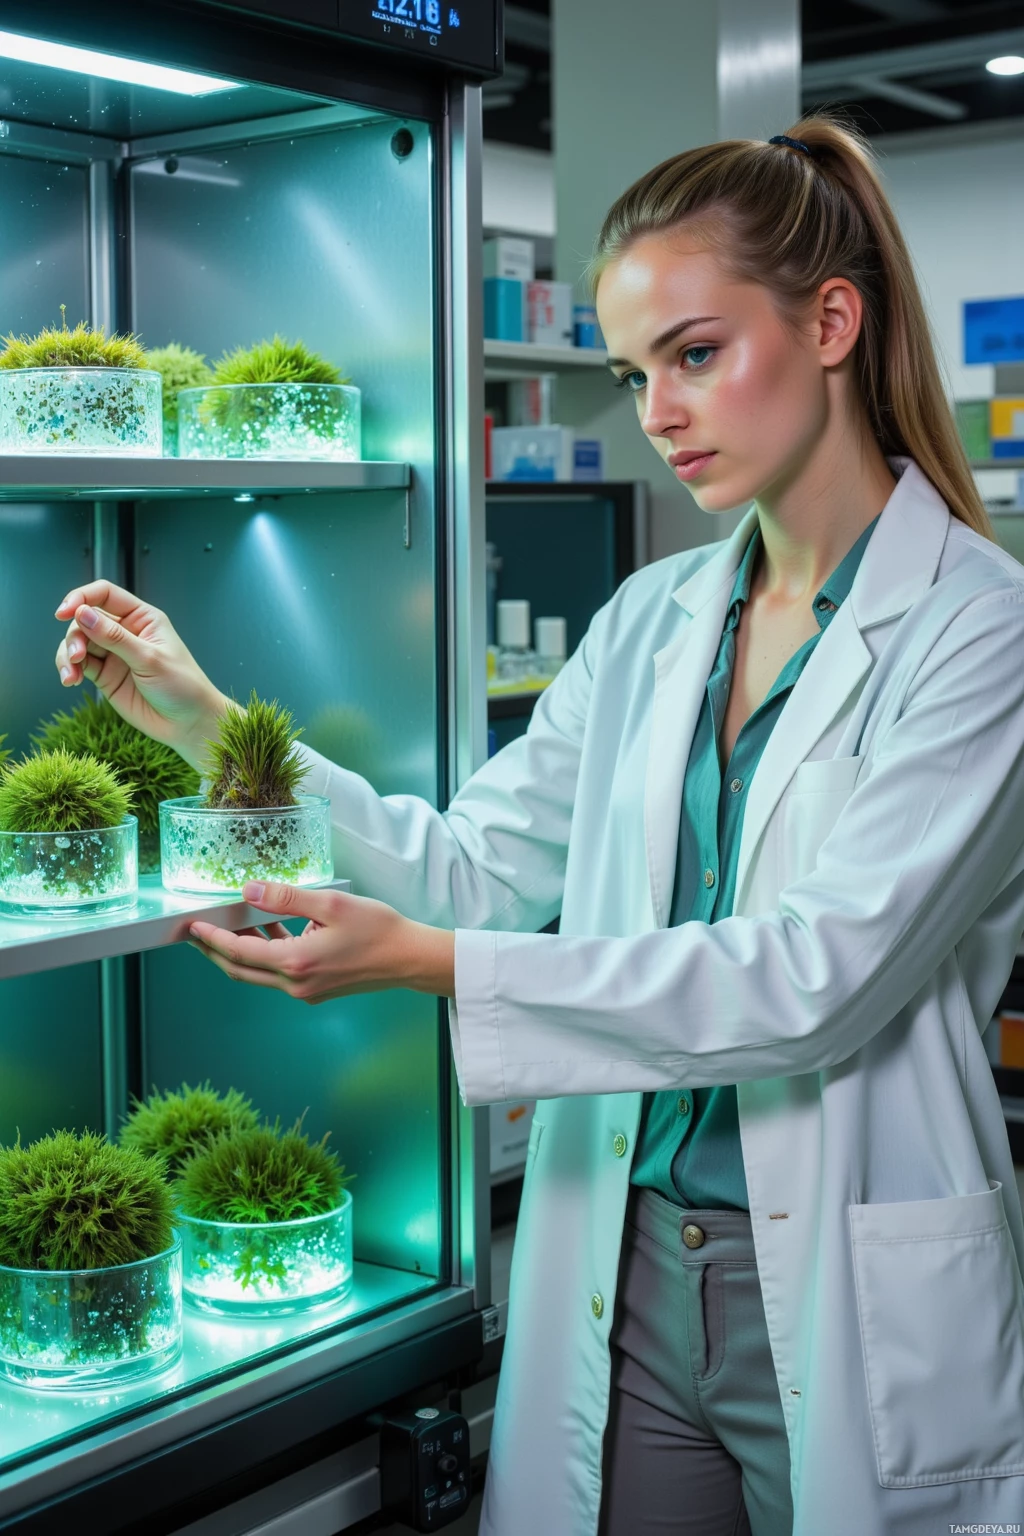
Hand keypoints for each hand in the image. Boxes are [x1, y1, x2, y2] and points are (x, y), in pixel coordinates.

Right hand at [54, 581, 231, 771]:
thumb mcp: (149, 658)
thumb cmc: (182, 686)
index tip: (64, 612)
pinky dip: (69, 669)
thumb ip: (114, 637)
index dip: (81, 598)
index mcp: (142, 618)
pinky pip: (79, 664)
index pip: (105, 594)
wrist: (188, 723)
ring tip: (70, 674)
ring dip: (67, 654)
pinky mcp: (104, 675)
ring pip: (78, 642)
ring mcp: (114, 653)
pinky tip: (70, 680)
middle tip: (76, 656)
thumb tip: (83, 614)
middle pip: (85, 619)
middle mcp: (125, 631)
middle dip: (75, 635)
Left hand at [187, 881, 455, 1001]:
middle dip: (215, 950)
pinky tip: (270, 928)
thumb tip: (249, 890)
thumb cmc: (378, 930)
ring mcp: (305, 991)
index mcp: (295, 962)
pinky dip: (267, 952)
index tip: (192, 926)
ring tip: (231, 923)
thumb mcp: (331, 903)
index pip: (238, 951)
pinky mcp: (316, 989)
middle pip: (240, 969)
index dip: (211, 938)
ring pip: (259, 972)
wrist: (409, 959)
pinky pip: (279, 972)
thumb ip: (286, 897)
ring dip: (242, 950)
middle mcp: (295, 983)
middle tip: (196, 932)